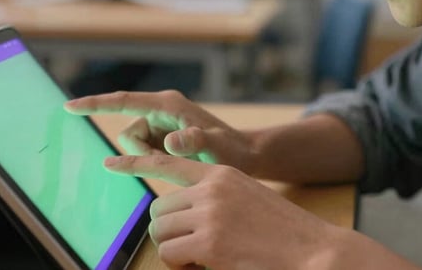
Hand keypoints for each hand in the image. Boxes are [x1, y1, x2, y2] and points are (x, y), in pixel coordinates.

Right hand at [65, 90, 257, 172]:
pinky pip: (143, 152)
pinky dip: (153, 161)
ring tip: (178, 162)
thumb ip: (195, 141)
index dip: (95, 104)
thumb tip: (170, 141)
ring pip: (134, 145)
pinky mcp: (162, 137)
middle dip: (140, 151)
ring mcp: (161, 124)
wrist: (245, 156)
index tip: (69, 107)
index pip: (123, 101)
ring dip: (148, 158)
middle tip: (170, 160)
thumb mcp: (216, 148)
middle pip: (128, 132)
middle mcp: (161, 110)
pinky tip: (176, 163)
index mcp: (168, 104)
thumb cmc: (232, 150)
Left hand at [104, 154, 337, 269]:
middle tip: (189, 246)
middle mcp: (212, 189)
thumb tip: (177, 211)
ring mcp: (211, 215)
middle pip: (159, 208)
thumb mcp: (246, 197)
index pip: (169, 162)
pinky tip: (207, 264)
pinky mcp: (210, 243)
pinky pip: (172, 255)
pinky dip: (182, 265)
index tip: (110, 162)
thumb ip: (213, 196)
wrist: (312, 248)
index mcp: (221, 174)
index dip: (135, 162)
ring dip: (174, 249)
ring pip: (161, 232)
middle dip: (167, 229)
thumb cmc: (281, 230)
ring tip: (201, 256)